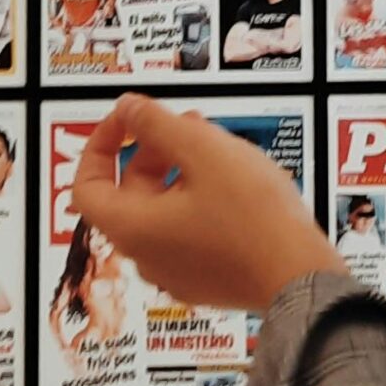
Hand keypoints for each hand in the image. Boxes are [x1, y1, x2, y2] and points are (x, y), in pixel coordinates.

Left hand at [68, 94, 344, 315]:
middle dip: (155, 148)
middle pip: (130, 192)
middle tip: (190, 124)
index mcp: (135, 228)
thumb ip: (158, 123)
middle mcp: (147, 256)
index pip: (86, 187)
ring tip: (220, 145)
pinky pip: (187, 228)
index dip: (100, 144)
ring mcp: (176, 271)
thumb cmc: (252, 216)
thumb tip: (127, 108)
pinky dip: (199, 196)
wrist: (299, 275)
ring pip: (163, 207)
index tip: (127, 120)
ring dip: (181, 169)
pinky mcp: (205, 277)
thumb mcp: (203, 150)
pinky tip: (234, 178)